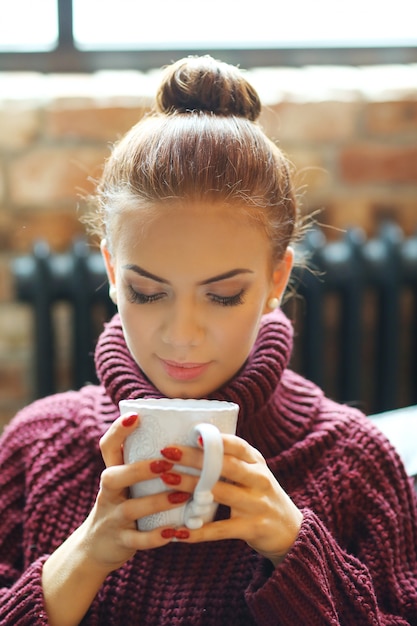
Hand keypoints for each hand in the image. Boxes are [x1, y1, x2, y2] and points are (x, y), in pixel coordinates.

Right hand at [80, 413, 192, 573]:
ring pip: (130, 509)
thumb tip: (180, 437)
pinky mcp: (120, 542)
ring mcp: (112, 519)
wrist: (95, 548)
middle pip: (113, 477)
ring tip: (183, 495)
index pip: (107, 447)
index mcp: (112, 474)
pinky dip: (156, 537)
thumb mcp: (124, 484)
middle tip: (166, 463)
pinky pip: (138, 541)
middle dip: (139, 469)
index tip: (136, 416)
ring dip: (157, 501)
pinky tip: (175, 532)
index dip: (118, 431)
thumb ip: (141, 464)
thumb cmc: (121, 505)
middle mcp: (109, 494)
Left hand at [159, 435, 302, 565]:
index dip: (215, 440)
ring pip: (220, 493)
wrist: (290, 531)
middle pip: (226, 465)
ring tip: (167, 480)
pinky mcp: (253, 529)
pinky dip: (198, 531)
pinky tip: (178, 531)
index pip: (237, 445)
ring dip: (191, 487)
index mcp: (256, 462)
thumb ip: (230, 460)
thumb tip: (192, 443)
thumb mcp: (253, 473)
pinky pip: (221, 530)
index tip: (191, 434)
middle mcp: (260, 479)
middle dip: (195, 458)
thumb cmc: (260, 495)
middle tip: (167, 453)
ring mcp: (257, 504)